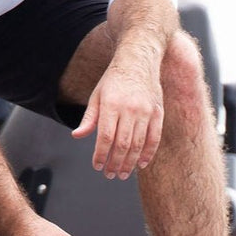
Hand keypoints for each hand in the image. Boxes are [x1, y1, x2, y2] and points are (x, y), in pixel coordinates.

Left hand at [72, 58, 164, 179]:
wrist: (139, 60)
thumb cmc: (114, 79)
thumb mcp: (97, 95)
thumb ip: (89, 118)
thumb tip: (78, 136)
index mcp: (111, 104)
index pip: (105, 137)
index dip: (101, 155)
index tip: (97, 166)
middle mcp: (129, 109)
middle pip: (122, 145)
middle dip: (115, 163)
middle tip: (110, 175)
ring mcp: (145, 112)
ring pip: (138, 145)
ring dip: (130, 163)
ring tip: (123, 174)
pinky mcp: (157, 113)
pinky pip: (154, 139)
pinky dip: (148, 154)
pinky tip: (141, 164)